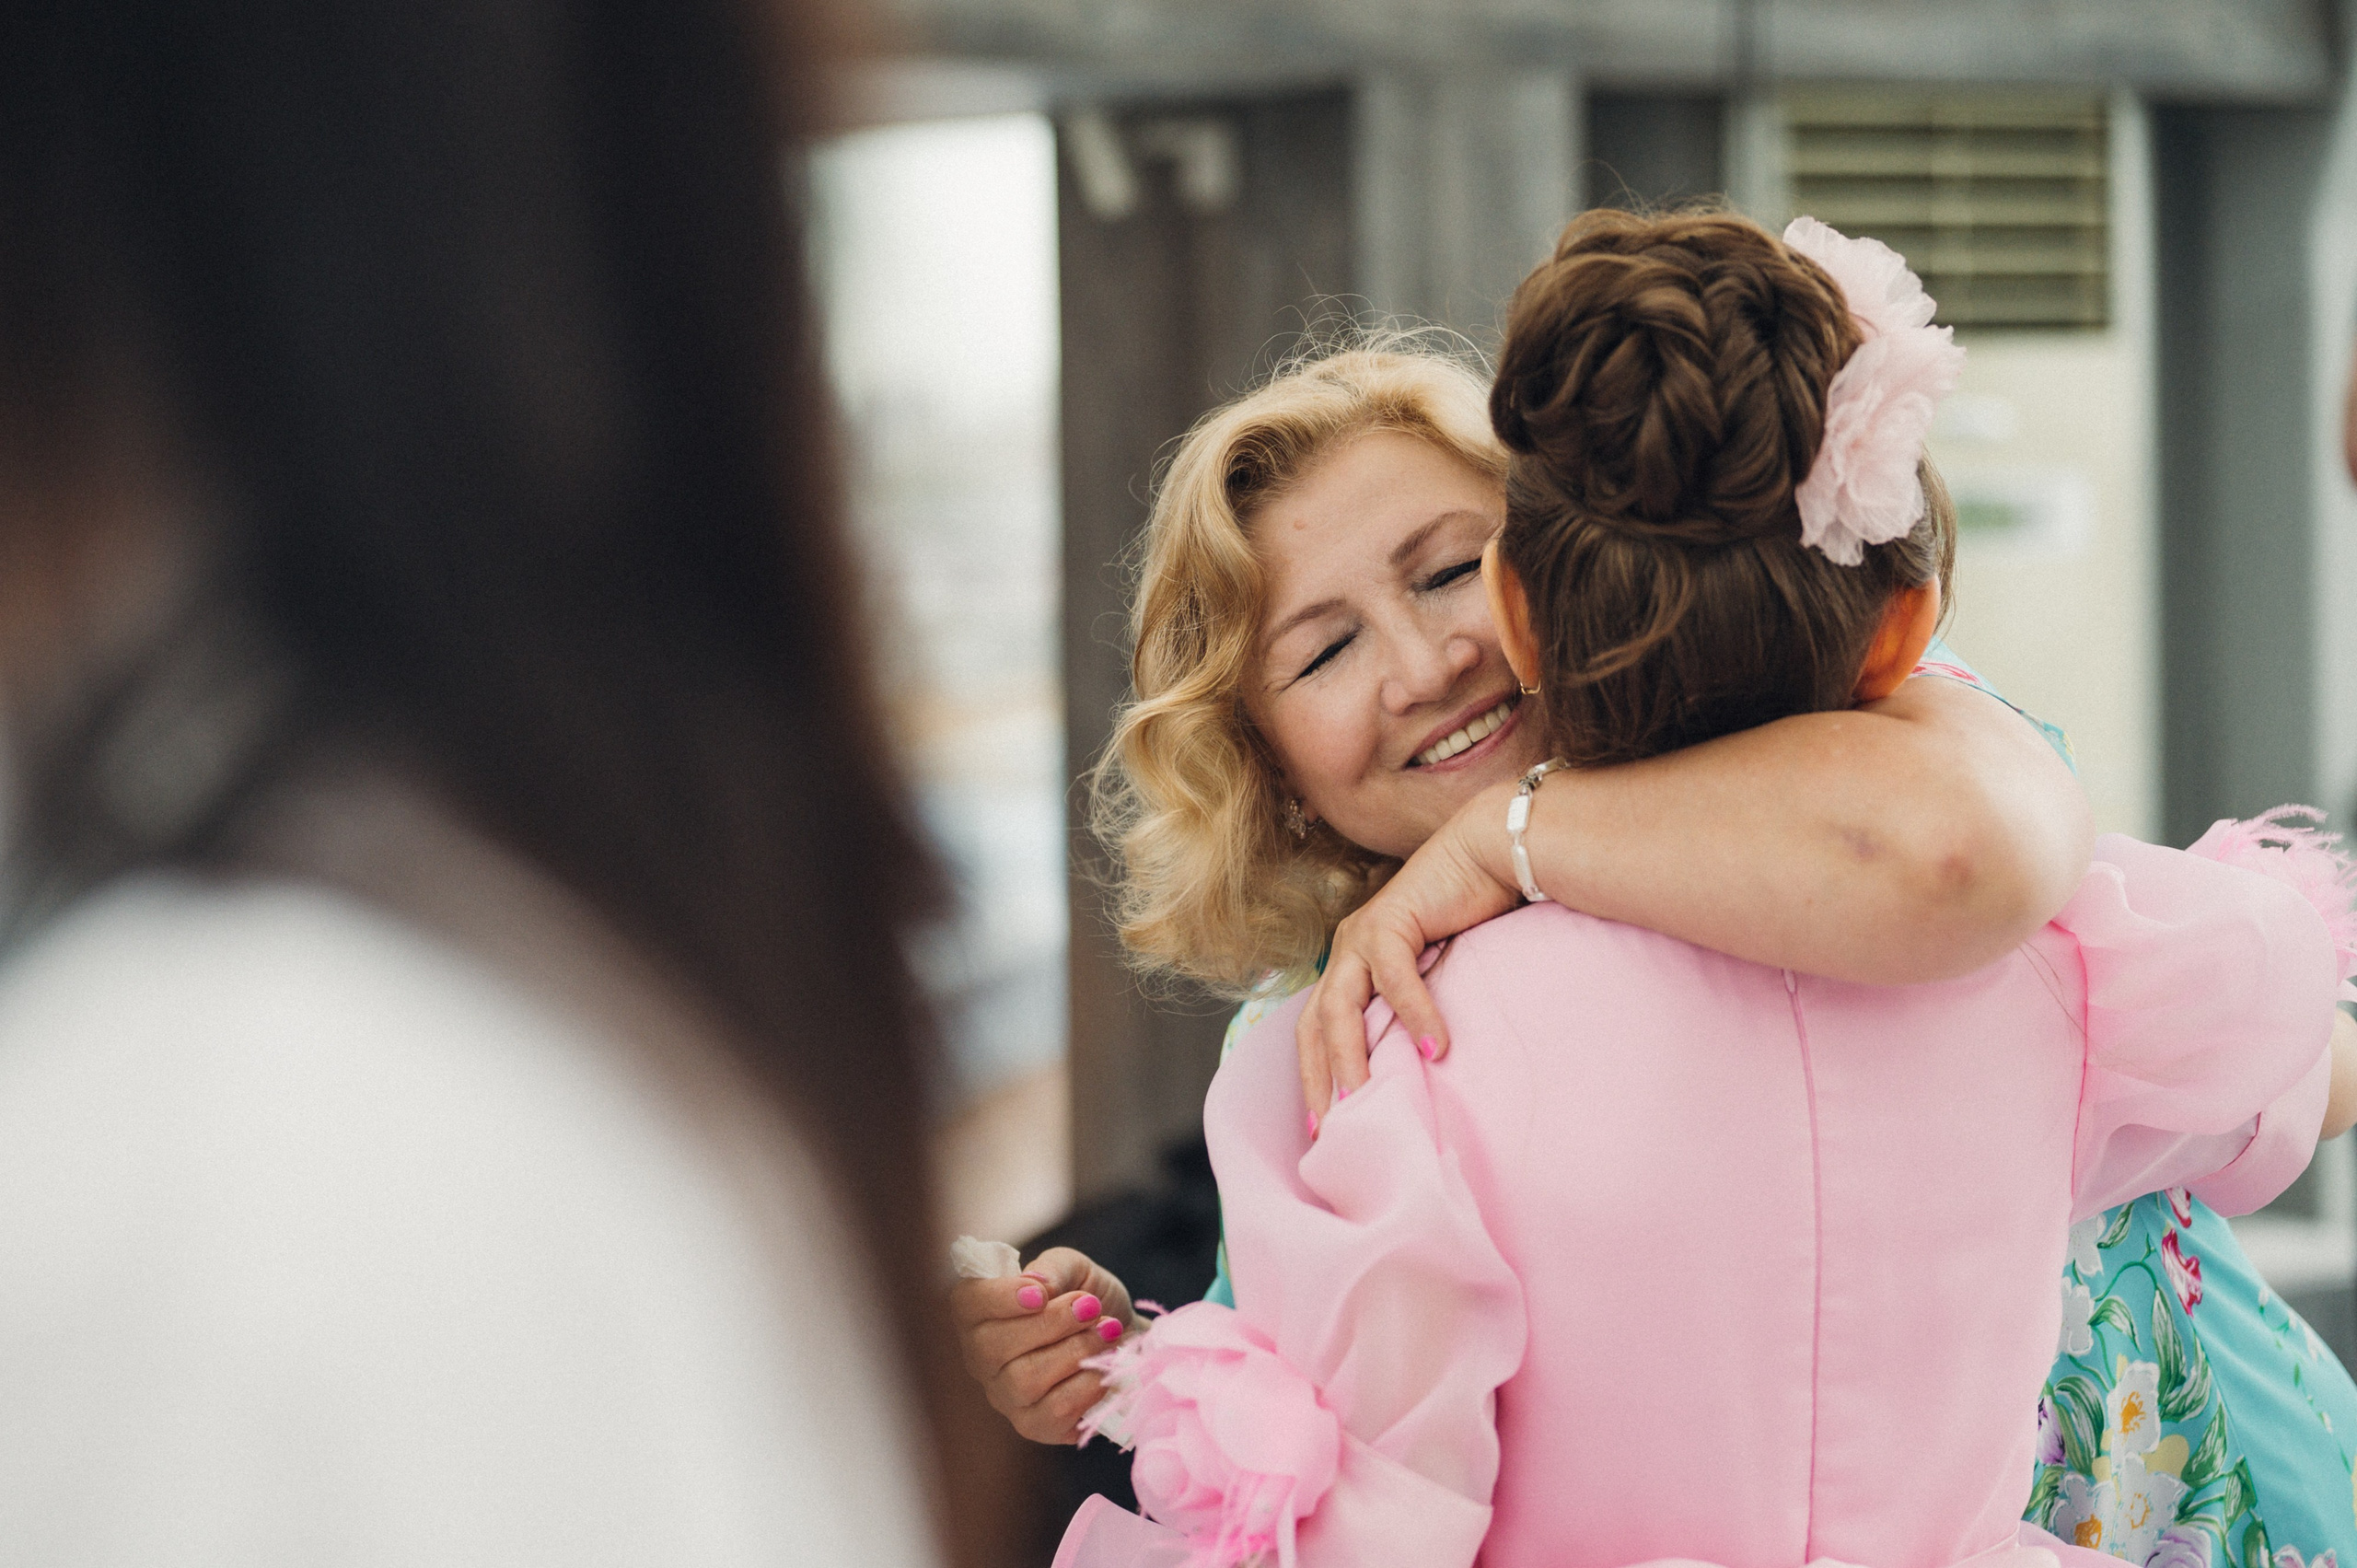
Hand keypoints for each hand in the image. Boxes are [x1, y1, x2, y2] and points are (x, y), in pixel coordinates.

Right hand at [948, 1247, 1137, 1444]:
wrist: (1125, 1337)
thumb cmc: (1089, 1300)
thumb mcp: (1075, 1269)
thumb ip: (1053, 1269)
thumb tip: (1037, 1285)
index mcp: (981, 1312)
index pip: (968, 1305)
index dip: (1000, 1299)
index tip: (1041, 1294)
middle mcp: (983, 1358)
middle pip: (993, 1347)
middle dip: (1052, 1324)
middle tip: (1092, 1307)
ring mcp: (1005, 1397)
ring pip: (1024, 1380)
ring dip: (1076, 1352)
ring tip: (1108, 1332)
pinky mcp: (1034, 1426)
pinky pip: (1053, 1412)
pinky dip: (1086, 1386)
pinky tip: (1105, 1368)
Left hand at [1296, 787, 1518, 1118]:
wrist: (1490, 854)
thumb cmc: (1471, 918)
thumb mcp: (1437, 977)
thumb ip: (1419, 1013)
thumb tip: (1426, 1071)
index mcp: (1350, 966)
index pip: (1315, 1031)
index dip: (1314, 1077)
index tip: (1321, 1128)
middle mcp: (1346, 951)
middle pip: (1313, 1026)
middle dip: (1317, 1079)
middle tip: (1330, 1128)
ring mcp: (1362, 935)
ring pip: (1340, 1007)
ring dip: (1351, 1058)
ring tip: (1365, 1102)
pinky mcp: (1392, 920)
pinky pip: (1395, 978)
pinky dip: (1413, 1015)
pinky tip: (1433, 1050)